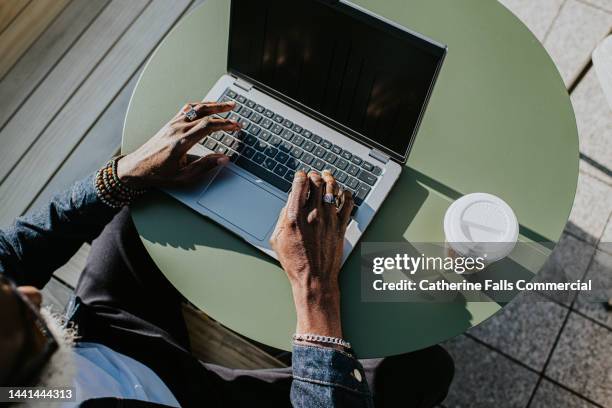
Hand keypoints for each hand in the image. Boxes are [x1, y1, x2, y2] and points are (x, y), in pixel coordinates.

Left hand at [117, 101, 239, 188]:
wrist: (137, 168)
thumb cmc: (158, 174)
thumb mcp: (183, 177)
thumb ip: (205, 167)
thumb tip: (223, 159)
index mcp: (182, 142)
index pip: (208, 127)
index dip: (224, 124)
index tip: (236, 125)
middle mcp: (177, 130)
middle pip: (204, 113)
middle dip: (222, 111)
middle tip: (235, 110)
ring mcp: (173, 124)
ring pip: (196, 108)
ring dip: (213, 104)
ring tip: (226, 104)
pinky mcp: (170, 123)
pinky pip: (187, 109)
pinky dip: (200, 105)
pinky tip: (207, 106)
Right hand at [270, 170, 352, 337]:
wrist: (314, 279)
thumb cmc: (295, 263)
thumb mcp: (278, 239)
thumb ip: (283, 218)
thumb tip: (290, 204)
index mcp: (295, 217)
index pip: (300, 185)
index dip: (300, 176)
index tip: (300, 175)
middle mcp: (313, 214)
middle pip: (317, 183)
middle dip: (314, 175)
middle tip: (313, 174)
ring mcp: (329, 220)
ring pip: (333, 189)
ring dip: (330, 179)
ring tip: (328, 177)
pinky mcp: (341, 227)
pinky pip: (348, 204)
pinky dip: (347, 194)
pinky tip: (344, 192)